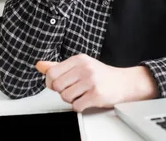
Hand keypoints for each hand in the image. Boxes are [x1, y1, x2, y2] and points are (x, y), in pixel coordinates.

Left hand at [35, 54, 157, 111]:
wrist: (125, 83)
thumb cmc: (101, 75)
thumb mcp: (80, 65)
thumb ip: (58, 66)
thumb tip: (40, 65)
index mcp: (79, 59)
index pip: (52, 72)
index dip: (52, 82)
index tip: (60, 84)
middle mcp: (85, 68)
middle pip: (57, 86)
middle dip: (62, 91)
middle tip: (73, 89)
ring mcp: (91, 81)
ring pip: (65, 97)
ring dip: (72, 99)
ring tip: (82, 94)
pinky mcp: (96, 95)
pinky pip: (76, 106)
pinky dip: (80, 106)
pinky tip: (88, 100)